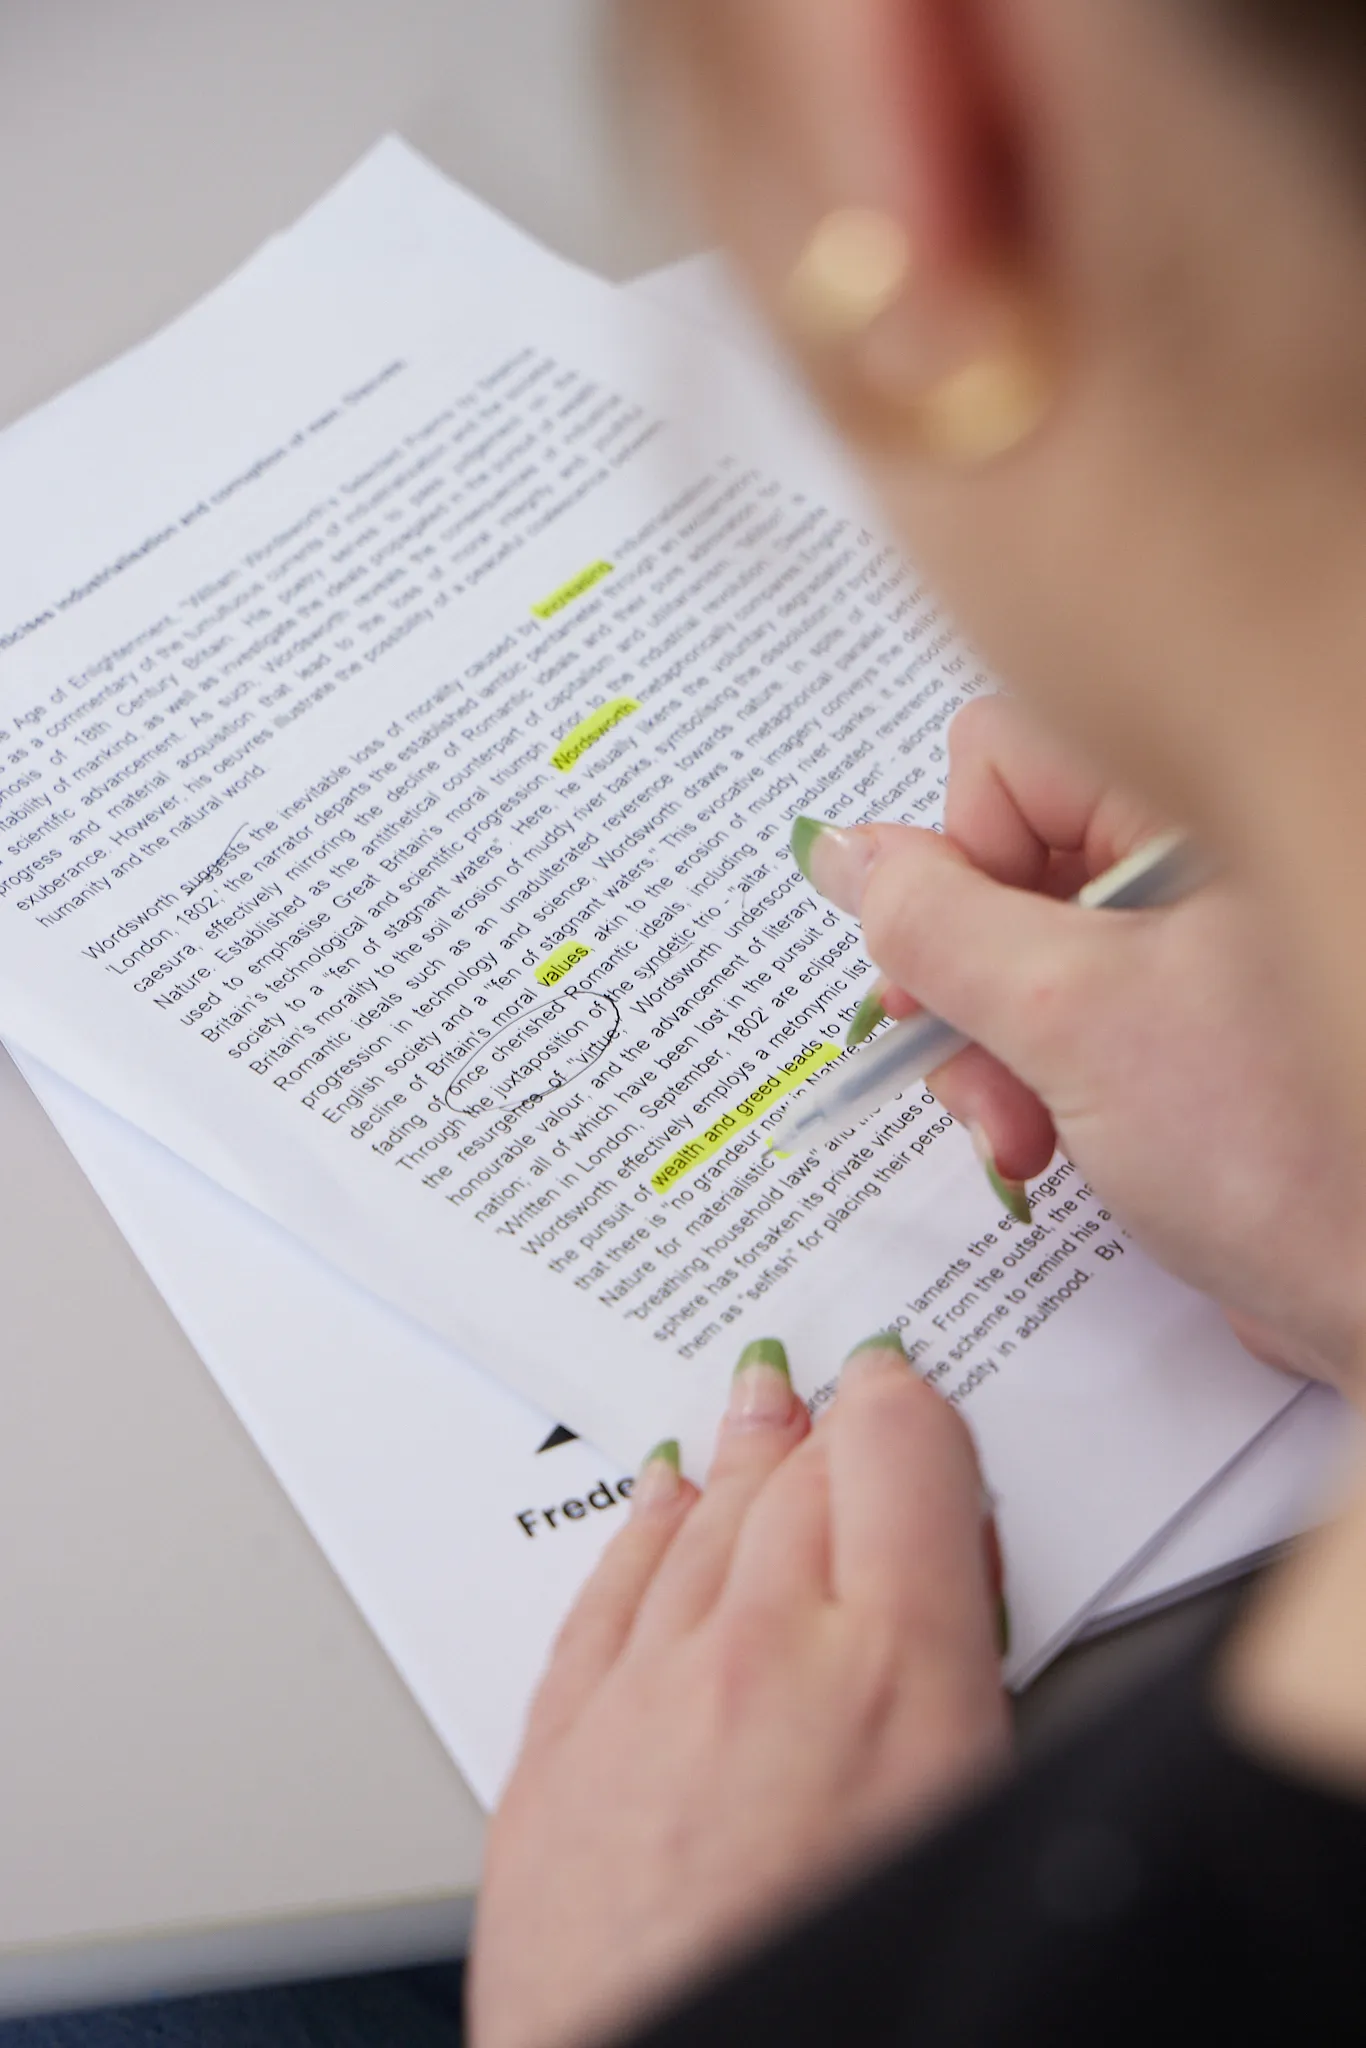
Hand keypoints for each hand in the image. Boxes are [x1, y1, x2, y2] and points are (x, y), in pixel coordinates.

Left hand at [468, 1338, 1008, 2047]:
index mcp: (892, 1670)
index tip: (903, 1384)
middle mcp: (760, 1655)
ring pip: (700, 1524)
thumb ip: (963, 1680)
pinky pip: (604, 1599)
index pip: (897, 1457)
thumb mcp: (976, 1819)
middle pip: (798, 1481)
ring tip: (757, 1408)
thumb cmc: (847, 1993)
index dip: (905, 1406)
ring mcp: (646, 1697)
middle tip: (833, 1382)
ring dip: (737, 1460)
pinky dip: (640, 1534)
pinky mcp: (557, 1753)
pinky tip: (656, 1500)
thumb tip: (952, 1604)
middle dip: (825, 1427)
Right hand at [804, 696, 1362, 1385]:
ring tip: (1026, 1137)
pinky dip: (1039, 1086)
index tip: (959, 967)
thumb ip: (935, 926)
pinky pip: (1063, 1021)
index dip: (956, 865)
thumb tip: (843, 855)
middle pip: (999, 865)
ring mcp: (1191, 949)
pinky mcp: (1186, 1029)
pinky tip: (1057, 1150)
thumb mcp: (1070, 1019)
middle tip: (980, 1072)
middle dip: (964, 986)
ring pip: (1019, 956)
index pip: (1000, 759)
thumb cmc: (1295, 1153)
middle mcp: (1193, 864)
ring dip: (994, 1057)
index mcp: (1194, 810)